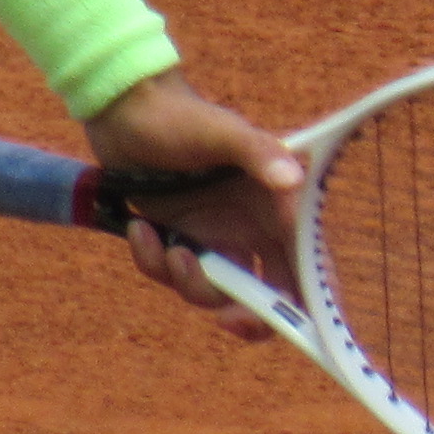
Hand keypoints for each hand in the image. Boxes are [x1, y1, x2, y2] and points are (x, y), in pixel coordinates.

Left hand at [88, 72, 300, 339]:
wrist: (126, 107)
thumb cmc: (180, 113)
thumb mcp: (219, 130)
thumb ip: (258, 153)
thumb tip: (292, 178)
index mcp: (276, 206)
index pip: (307, 267)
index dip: (307, 305)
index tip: (290, 326)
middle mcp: (250, 228)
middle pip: (265, 296)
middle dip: (246, 315)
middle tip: (225, 319)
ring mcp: (212, 236)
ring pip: (213, 292)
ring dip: (189, 282)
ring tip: (169, 248)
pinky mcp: (177, 238)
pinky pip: (171, 274)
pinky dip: (153, 261)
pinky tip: (140, 229)